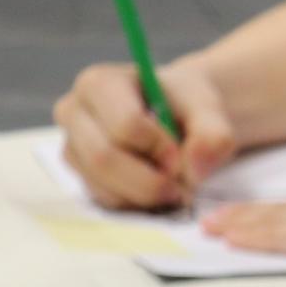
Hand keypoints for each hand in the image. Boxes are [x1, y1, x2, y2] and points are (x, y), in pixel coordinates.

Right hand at [55, 60, 238, 208]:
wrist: (179, 116)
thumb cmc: (187, 106)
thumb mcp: (209, 109)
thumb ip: (213, 134)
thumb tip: (194, 171)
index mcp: (100, 83)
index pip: (124, 124)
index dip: (159, 147)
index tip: (182, 154)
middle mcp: (74, 112)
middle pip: (104, 158)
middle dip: (150, 180)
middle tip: (182, 184)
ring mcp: (73, 146)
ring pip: (102, 185)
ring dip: (146, 196)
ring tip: (175, 186)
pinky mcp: (81, 175)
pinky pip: (105, 200)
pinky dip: (138, 204)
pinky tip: (158, 190)